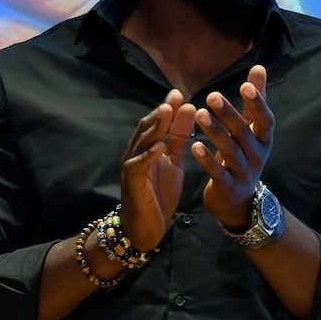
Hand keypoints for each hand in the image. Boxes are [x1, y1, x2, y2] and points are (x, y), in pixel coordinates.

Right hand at [118, 92, 192, 249]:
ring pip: (141, 143)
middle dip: (161, 112)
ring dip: (155, 127)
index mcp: (147, 148)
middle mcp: (136, 153)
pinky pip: (138, 166)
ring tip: (168, 111)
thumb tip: (188, 111)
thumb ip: (180, 139)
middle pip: (147, 128)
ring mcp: (131, 166)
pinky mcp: (132, 182)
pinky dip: (148, 155)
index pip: (157, 124)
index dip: (168, 108)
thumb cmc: (159, 193)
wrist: (145, 227)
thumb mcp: (174, 162)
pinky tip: (160, 146)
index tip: (181, 93)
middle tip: (176, 96)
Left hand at [192, 66, 276, 230]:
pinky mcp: (228, 186)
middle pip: (244, 133)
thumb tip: (259, 68)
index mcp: (264, 139)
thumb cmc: (244, 156)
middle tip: (211, 96)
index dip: (258, 104)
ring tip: (199, 115)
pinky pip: (217, 172)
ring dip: (215, 133)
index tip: (245, 86)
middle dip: (229, 114)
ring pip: (230, 151)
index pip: (265, 119)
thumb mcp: (252, 129)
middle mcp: (258, 155)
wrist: (238, 200)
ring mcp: (244, 172)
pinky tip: (193, 146)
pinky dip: (206, 160)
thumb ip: (255, 100)